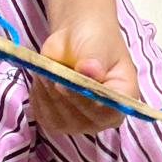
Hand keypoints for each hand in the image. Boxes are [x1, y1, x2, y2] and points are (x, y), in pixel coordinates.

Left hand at [31, 18, 139, 135]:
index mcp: (123, 99)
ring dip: (47, 94)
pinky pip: (43, 116)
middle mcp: (104, 117)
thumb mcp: (98, 44)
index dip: (86, 100)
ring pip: (59, 120)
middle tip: (51, 71)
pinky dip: (38, 97)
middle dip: (62, 94)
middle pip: (80, 119)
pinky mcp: (59, 121)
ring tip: (47, 70)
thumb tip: (89, 71)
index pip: (107, 111)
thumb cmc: (95, 40)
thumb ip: (95, 59)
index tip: (66, 82)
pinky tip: (42, 79)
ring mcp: (81, 122)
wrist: (76, 38)